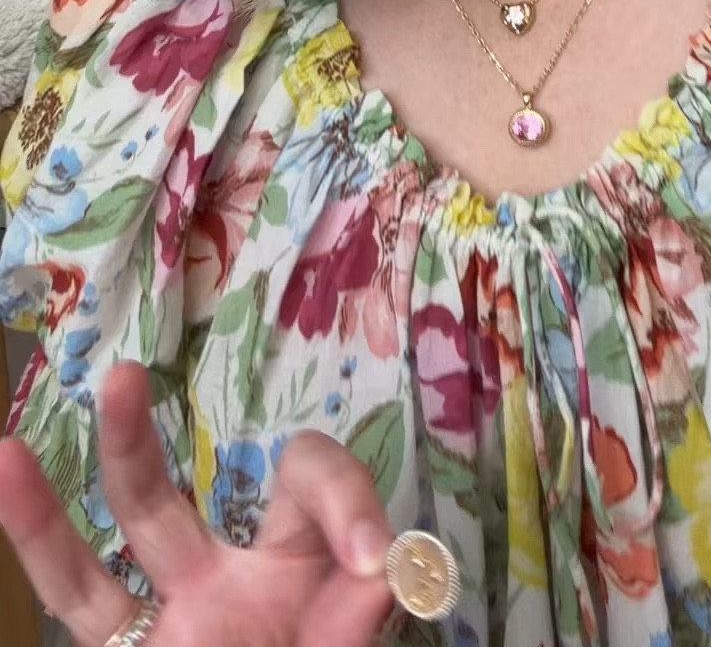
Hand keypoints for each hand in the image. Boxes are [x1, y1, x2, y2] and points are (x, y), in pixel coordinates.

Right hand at [0, 362, 394, 646]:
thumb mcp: (346, 645)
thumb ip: (358, 613)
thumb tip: (384, 568)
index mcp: (297, 569)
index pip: (309, 482)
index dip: (344, 501)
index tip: (375, 564)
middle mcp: (219, 587)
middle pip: (165, 505)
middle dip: (135, 443)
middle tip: (121, 378)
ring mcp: (164, 634)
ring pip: (87, 576)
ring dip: (41, 520)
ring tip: (2, 457)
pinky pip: (78, 619)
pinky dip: (43, 565)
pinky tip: (10, 505)